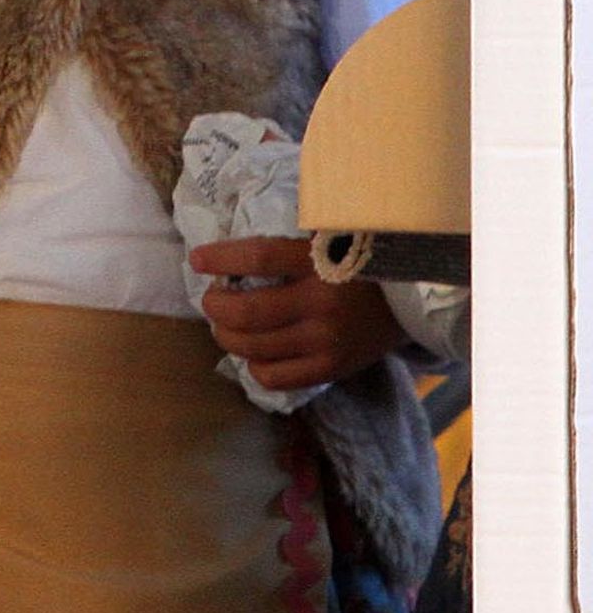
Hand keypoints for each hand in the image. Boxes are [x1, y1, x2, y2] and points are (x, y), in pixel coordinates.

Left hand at [191, 235, 402, 392]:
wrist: (413, 299)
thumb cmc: (363, 260)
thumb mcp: (334, 235)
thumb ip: (291, 236)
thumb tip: (238, 239)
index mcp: (323, 261)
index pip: (259, 258)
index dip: (220, 258)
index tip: (198, 259)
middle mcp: (322, 304)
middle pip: (246, 312)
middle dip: (215, 306)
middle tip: (211, 299)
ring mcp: (325, 342)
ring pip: (253, 347)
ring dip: (226, 335)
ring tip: (225, 324)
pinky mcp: (330, 368)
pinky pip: (274, 377)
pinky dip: (253, 365)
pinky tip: (253, 351)